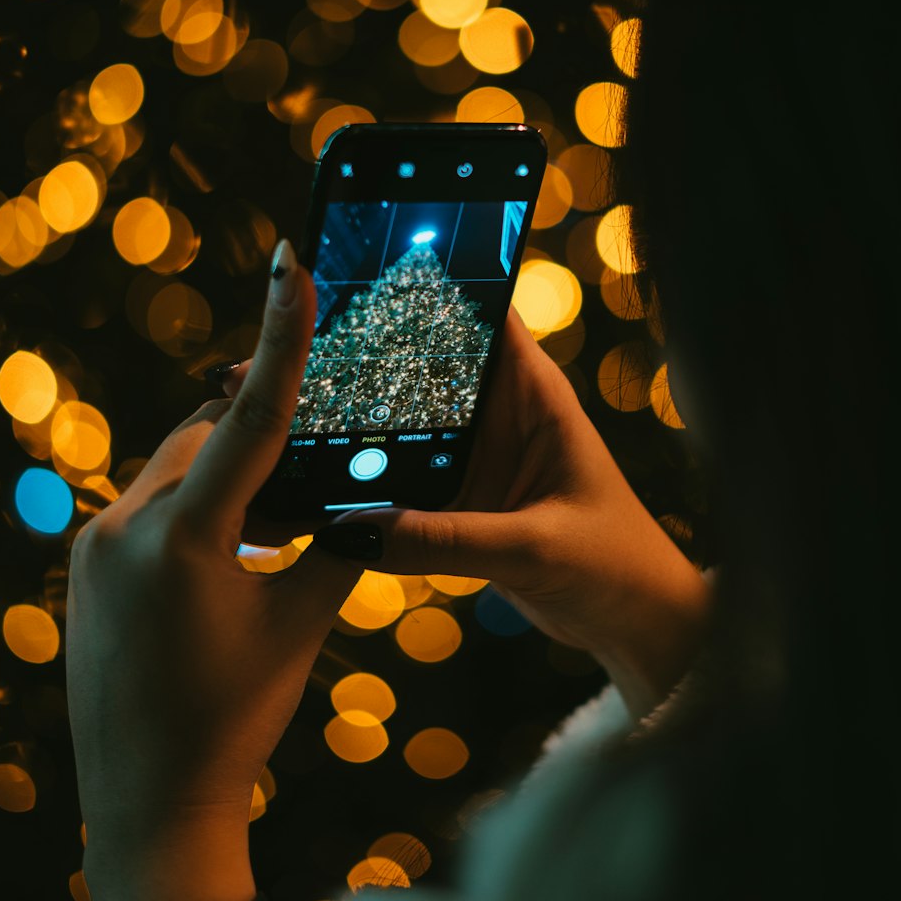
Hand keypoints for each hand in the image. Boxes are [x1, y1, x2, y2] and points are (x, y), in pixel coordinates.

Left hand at [65, 242, 360, 900]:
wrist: (151, 801)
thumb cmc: (237, 717)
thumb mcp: (300, 623)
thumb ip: (336, 545)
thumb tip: (367, 493)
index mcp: (186, 538)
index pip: (249, 416)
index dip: (281, 339)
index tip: (289, 267)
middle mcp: (125, 527)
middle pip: (208, 436)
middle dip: (257, 429)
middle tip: (311, 431)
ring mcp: (94, 547)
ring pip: (175, 469)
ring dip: (223, 473)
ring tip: (267, 518)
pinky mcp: (84, 567)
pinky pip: (147, 505)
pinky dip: (191, 505)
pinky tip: (222, 546)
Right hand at [223, 305, 710, 719]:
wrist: (638, 623)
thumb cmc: (615, 566)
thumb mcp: (530, 547)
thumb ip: (445, 539)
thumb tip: (350, 533)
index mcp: (532, 390)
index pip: (474, 310)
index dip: (417, 286)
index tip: (345, 277)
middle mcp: (496, 410)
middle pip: (414, 362)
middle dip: (349, 356)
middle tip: (265, 355)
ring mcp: (472, 453)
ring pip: (395, 419)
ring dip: (342, 416)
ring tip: (262, 406)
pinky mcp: (456, 497)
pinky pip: (395, 475)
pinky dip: (353, 475)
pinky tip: (298, 474)